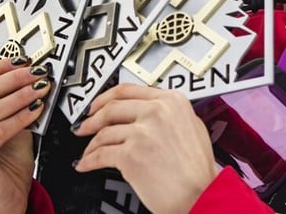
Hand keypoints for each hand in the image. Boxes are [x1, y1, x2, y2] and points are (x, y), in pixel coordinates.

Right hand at [0, 57, 51, 213]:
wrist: (5, 194)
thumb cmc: (5, 155)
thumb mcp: (5, 118)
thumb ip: (8, 96)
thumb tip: (29, 69)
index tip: (22, 60)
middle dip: (15, 79)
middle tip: (38, 72)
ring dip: (21, 96)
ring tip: (42, 88)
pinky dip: (20, 118)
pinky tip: (36, 110)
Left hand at [73, 84, 220, 213]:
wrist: (201, 195)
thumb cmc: (198, 170)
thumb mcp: (191, 127)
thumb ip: (168, 114)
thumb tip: (144, 110)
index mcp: (172, 101)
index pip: (129, 89)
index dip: (106, 97)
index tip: (97, 105)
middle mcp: (157, 111)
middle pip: (112, 107)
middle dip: (92, 118)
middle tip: (84, 126)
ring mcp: (142, 131)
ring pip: (104, 132)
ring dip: (91, 143)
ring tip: (87, 151)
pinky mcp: (130, 154)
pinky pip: (101, 154)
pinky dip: (89, 160)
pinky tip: (86, 164)